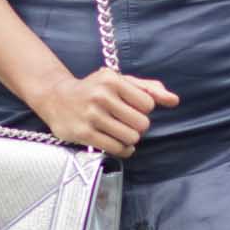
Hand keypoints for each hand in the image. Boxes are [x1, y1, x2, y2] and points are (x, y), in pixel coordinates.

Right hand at [32, 69, 177, 157]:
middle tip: (126, 123)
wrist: (56, 97)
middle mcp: (101, 96)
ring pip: (130, 137)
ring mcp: (91, 115)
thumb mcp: (120, 82)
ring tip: (120, 132)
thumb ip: (149, 89)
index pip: (148, 104)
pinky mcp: (84, 133)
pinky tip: (117, 143)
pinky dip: (122, 149)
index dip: (143, 109)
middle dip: (138, 126)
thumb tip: (174, 101)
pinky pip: (116, 148)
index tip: (131, 108)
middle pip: (142, 123)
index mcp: (112, 79)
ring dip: (129, 139)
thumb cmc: (94, 89)